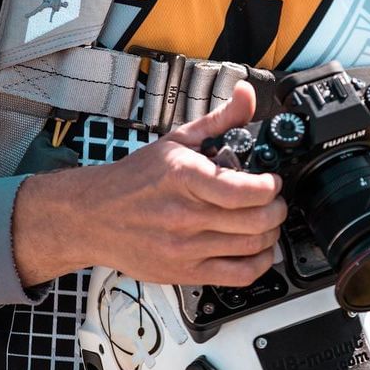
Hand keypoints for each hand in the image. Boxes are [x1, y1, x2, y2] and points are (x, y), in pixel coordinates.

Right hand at [13, 81, 285, 286]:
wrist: (92, 216)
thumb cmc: (134, 179)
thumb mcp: (177, 140)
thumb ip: (219, 119)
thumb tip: (246, 93)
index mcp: (184, 177)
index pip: (244, 191)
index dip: (270, 186)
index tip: (272, 181)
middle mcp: (185, 215)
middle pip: (256, 221)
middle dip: (277, 209)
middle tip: (274, 201)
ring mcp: (185, 248)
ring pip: (252, 247)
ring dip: (271, 233)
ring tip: (267, 221)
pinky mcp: (184, 272)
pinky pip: (238, 276)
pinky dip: (259, 263)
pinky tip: (258, 249)